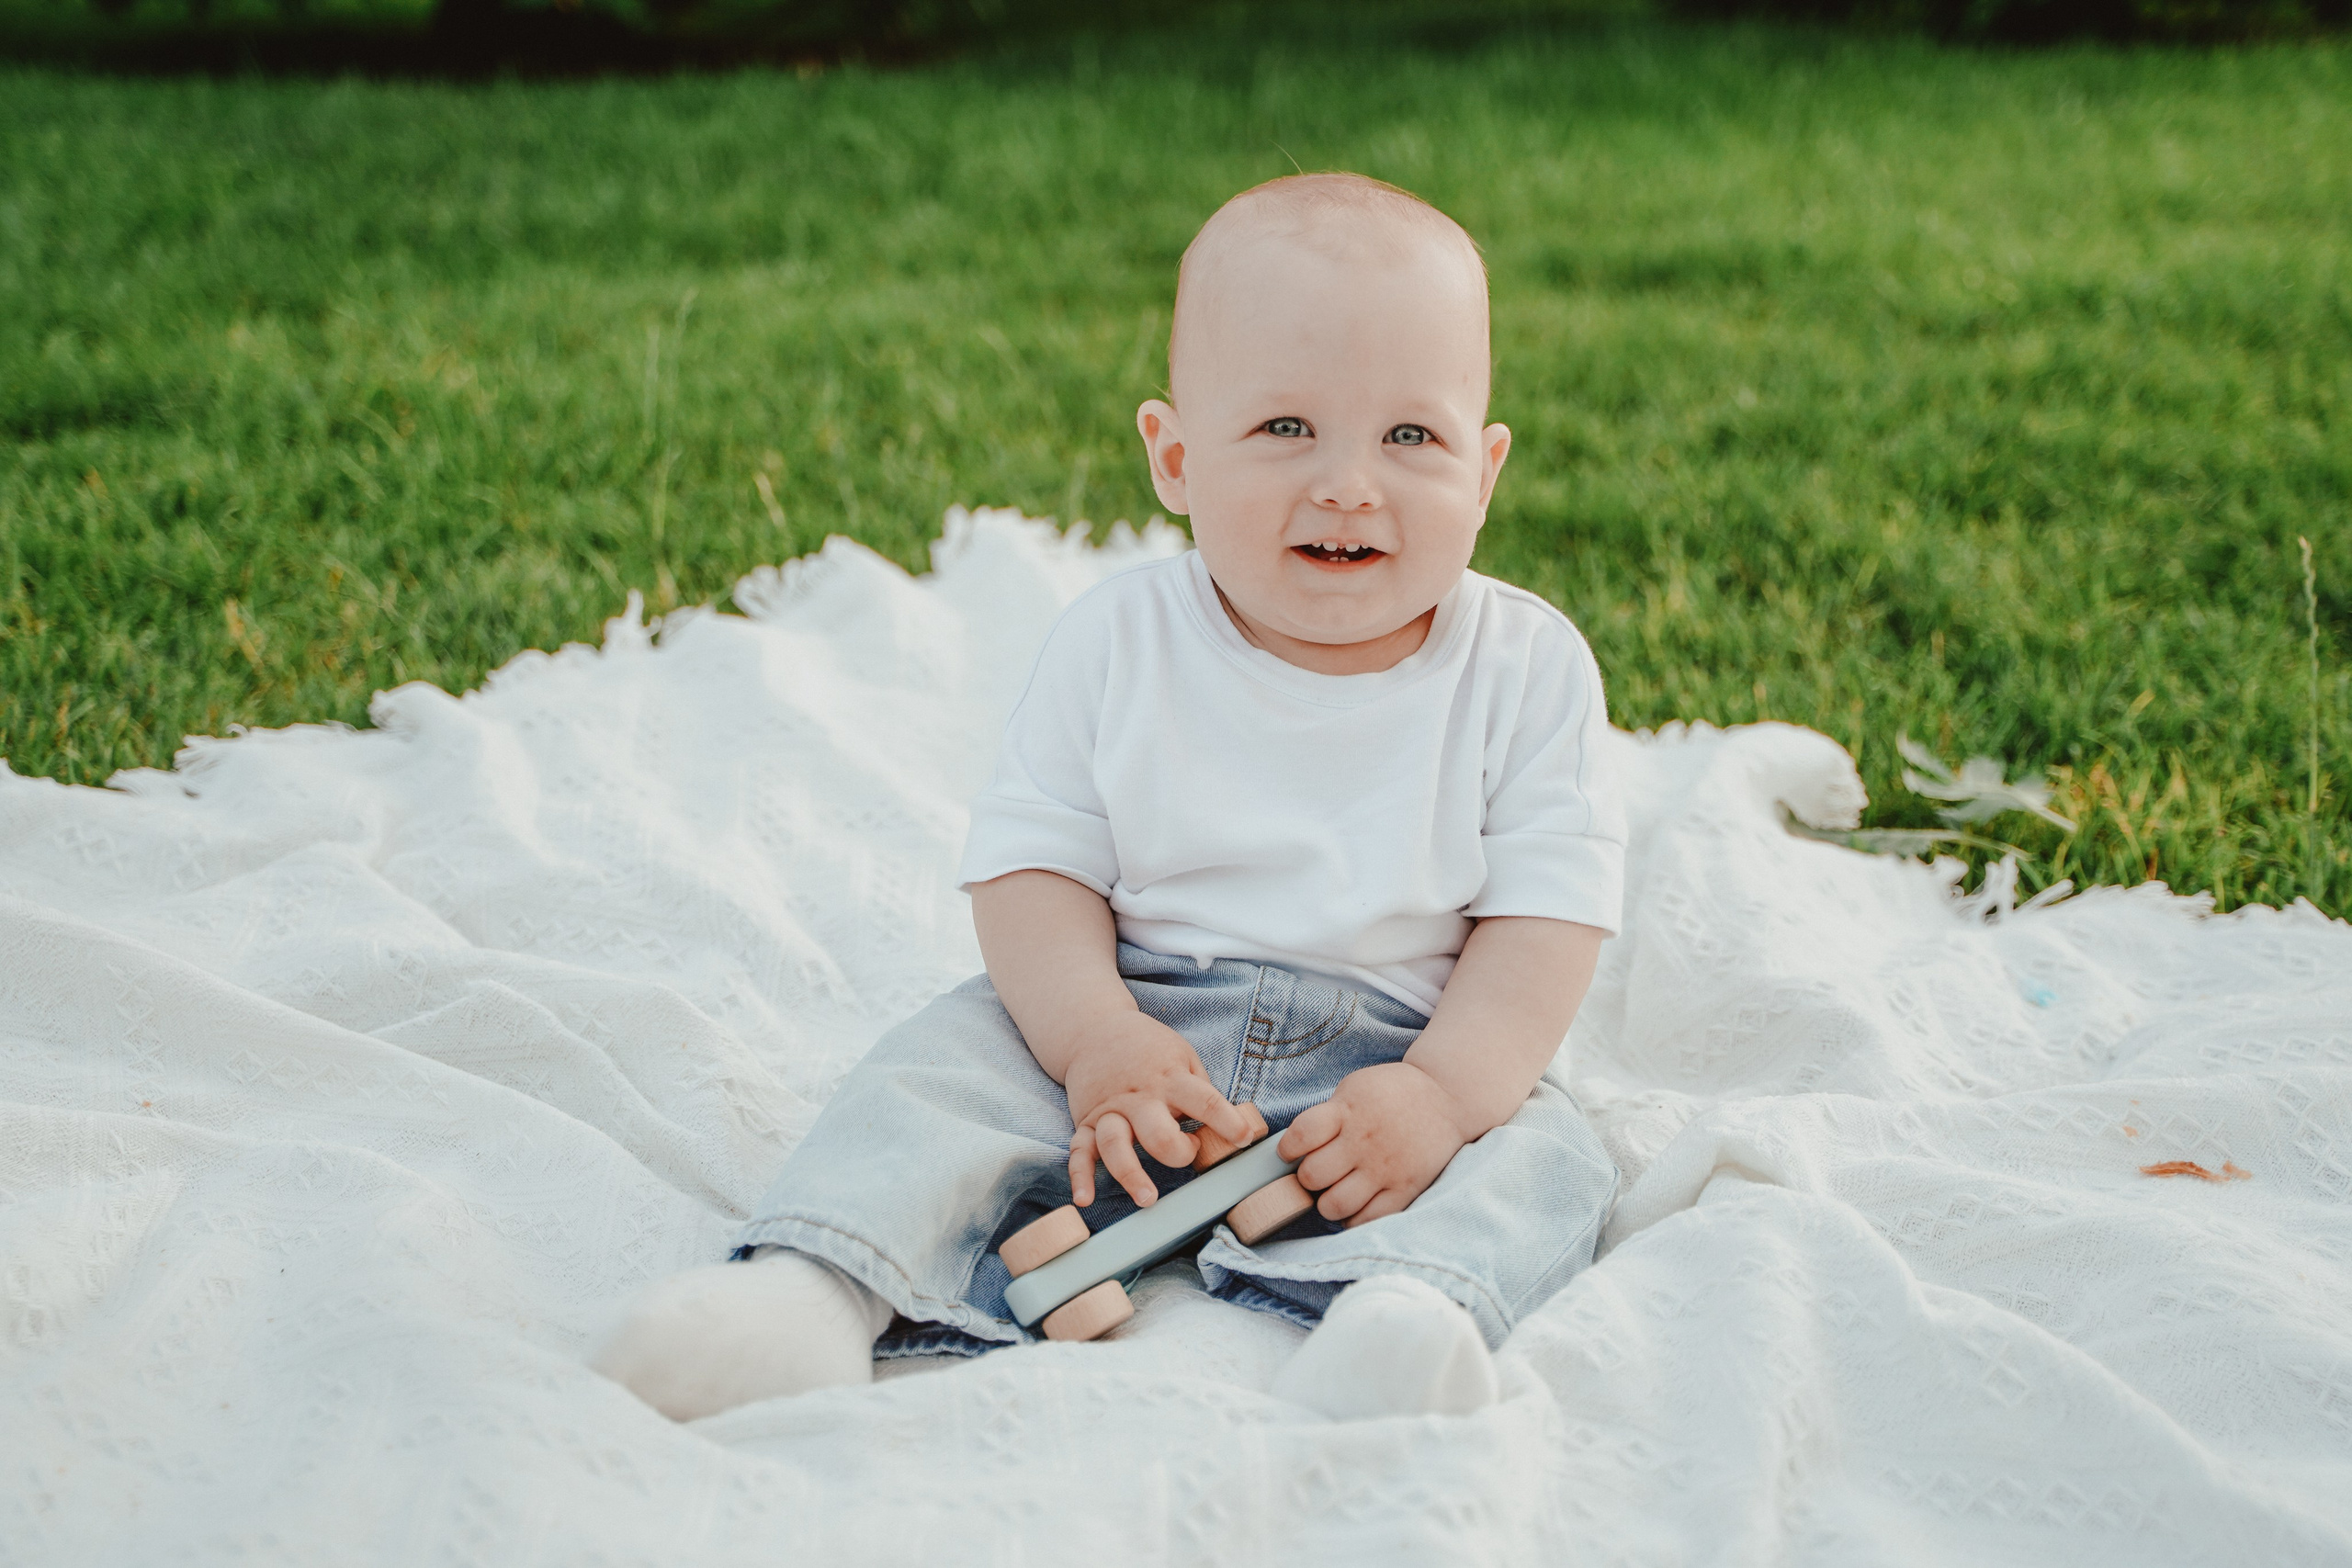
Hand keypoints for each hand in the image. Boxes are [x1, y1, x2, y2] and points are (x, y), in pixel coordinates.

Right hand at [1063, 1013, 1254, 1208]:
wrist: (1093, 1029)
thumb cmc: (1147, 1049)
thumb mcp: (1182, 1055)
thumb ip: (1200, 1090)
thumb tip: (1223, 1126)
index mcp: (1170, 1078)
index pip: (1205, 1102)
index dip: (1229, 1123)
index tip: (1244, 1138)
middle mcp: (1138, 1097)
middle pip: (1158, 1133)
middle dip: (1178, 1153)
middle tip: (1190, 1152)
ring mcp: (1109, 1110)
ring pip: (1115, 1145)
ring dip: (1130, 1174)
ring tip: (1147, 1198)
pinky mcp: (1086, 1121)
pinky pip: (1079, 1151)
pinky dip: (1079, 1176)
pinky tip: (1085, 1198)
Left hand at [1277, 1061, 1470, 1226]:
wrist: (1447, 1099)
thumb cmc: (1392, 1094)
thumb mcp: (1356, 1088)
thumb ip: (1328, 1115)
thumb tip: (1296, 1148)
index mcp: (1348, 1110)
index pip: (1301, 1136)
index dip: (1288, 1148)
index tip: (1291, 1152)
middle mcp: (1365, 1141)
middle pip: (1313, 1176)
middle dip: (1307, 1177)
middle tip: (1317, 1173)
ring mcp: (1385, 1169)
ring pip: (1335, 1205)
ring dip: (1326, 1202)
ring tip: (1333, 1191)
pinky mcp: (1405, 1189)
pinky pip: (1367, 1219)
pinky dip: (1352, 1218)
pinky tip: (1354, 1203)